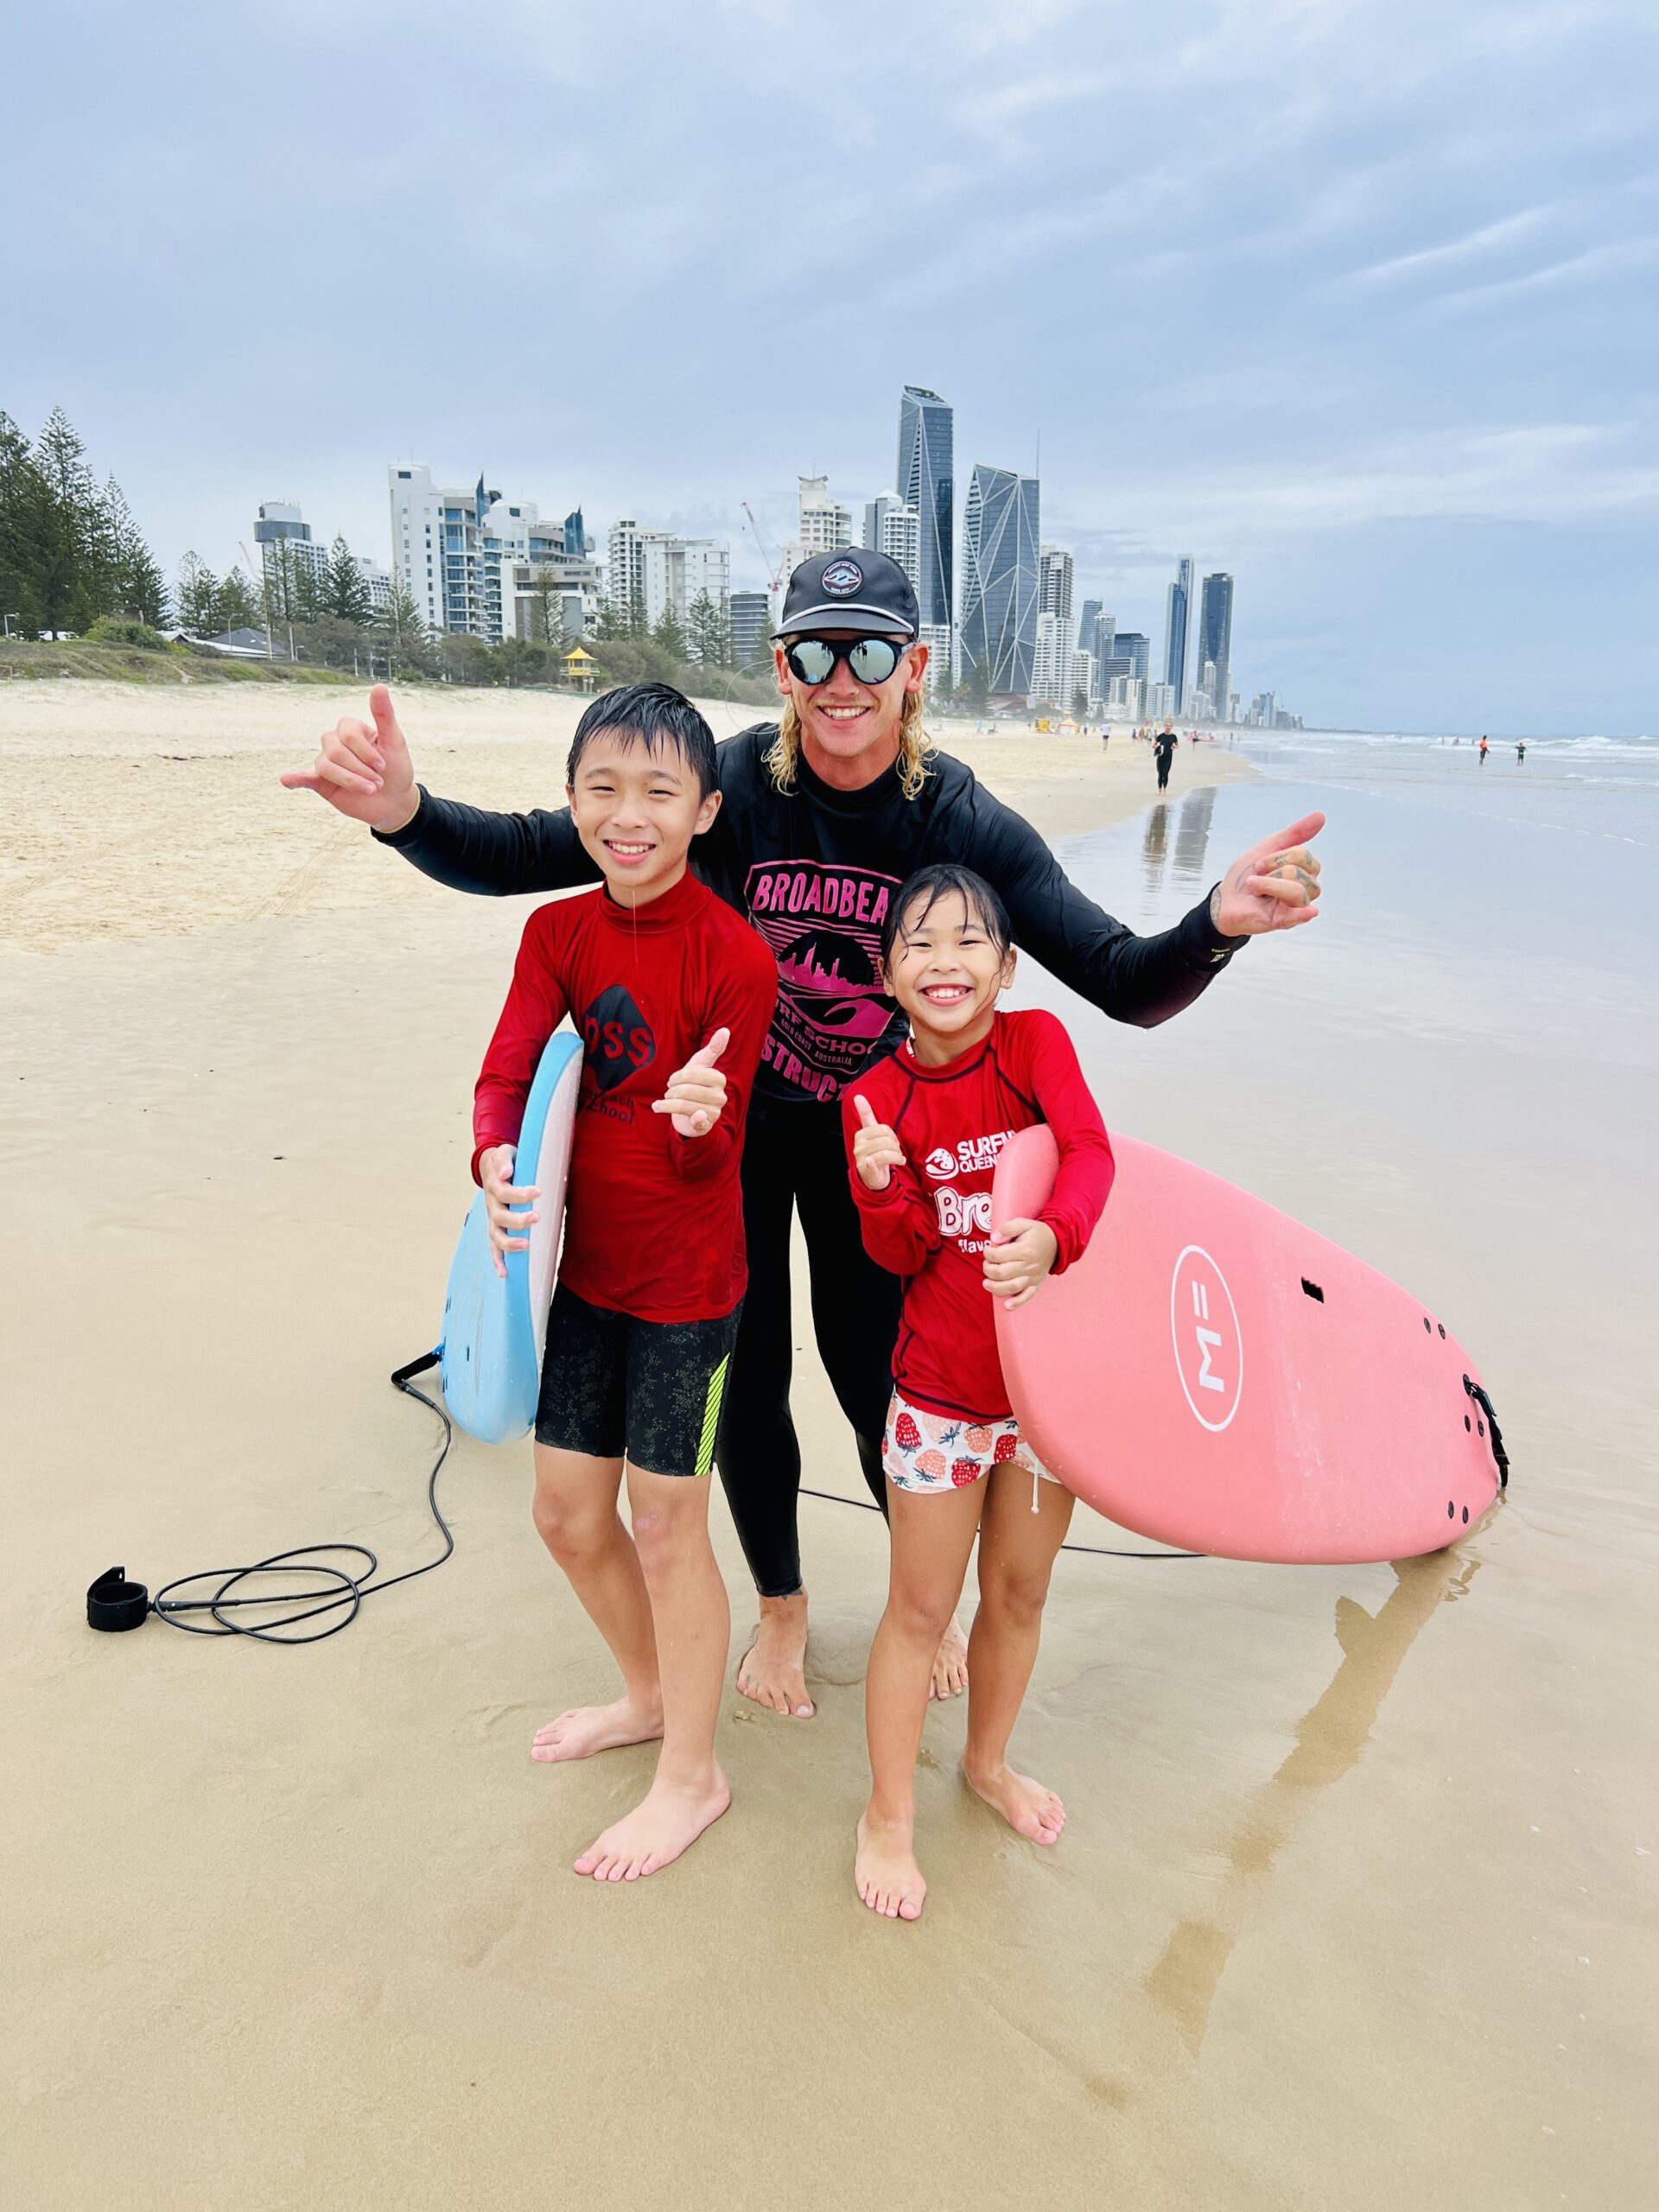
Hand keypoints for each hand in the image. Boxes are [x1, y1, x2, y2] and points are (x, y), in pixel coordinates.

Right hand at [278, 683, 418, 832]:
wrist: (394, 801)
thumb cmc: (396, 768)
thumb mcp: (394, 741)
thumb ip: (384, 715)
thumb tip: (379, 686)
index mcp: (350, 729)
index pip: (347, 733)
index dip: (365, 751)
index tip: (383, 766)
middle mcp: (335, 742)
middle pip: (336, 751)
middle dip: (360, 769)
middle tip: (378, 782)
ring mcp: (327, 762)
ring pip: (326, 766)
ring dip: (350, 780)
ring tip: (370, 790)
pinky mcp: (321, 782)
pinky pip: (305, 778)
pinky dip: (295, 778)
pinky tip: (286, 779)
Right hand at [478, 1144, 539, 1279]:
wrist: (491, 1167)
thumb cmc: (504, 1161)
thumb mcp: (504, 1153)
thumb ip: (504, 1161)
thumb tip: (505, 1173)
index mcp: (494, 1186)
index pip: (504, 1191)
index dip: (519, 1194)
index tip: (538, 1192)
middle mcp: (491, 1204)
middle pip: (499, 1216)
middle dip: (517, 1220)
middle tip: (536, 1217)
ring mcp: (492, 1218)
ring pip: (495, 1234)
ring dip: (509, 1243)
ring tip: (526, 1245)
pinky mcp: (495, 1227)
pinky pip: (493, 1246)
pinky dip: (497, 1260)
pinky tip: (504, 1273)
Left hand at [651, 1027, 729, 1137]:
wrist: (691, 1113)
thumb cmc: (695, 1084)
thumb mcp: (702, 1064)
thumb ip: (714, 1047)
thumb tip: (726, 1030)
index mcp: (719, 1078)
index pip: (690, 1074)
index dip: (676, 1077)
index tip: (672, 1080)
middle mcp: (720, 1096)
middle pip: (685, 1090)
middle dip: (671, 1091)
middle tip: (668, 1092)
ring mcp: (714, 1112)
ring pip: (683, 1104)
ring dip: (667, 1103)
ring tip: (664, 1102)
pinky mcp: (706, 1126)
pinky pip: (697, 1122)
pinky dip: (688, 1119)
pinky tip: (677, 1118)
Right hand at [852, 1094, 905, 1190]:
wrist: (871, 1177)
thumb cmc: (874, 1152)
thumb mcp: (871, 1133)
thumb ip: (865, 1115)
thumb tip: (858, 1096)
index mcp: (861, 1134)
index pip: (883, 1129)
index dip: (892, 1135)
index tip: (893, 1140)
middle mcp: (859, 1146)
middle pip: (886, 1141)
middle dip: (896, 1147)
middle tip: (897, 1152)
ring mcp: (861, 1159)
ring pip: (886, 1153)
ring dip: (897, 1157)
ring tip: (898, 1159)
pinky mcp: (865, 1171)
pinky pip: (872, 1164)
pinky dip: (875, 1164)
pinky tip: (880, 1165)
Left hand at [982, 1217, 1058, 1309]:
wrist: (1057, 1241)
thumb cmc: (1036, 1232)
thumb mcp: (1023, 1222)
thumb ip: (1007, 1228)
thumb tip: (994, 1239)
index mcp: (1025, 1249)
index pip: (998, 1255)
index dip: (988, 1253)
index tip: (987, 1249)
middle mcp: (1029, 1265)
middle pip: (1002, 1272)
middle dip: (988, 1269)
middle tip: (987, 1264)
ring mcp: (1033, 1276)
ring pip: (1012, 1287)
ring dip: (995, 1287)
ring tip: (986, 1283)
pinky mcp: (1037, 1284)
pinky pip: (1027, 1296)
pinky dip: (1016, 1302)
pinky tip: (1006, 1305)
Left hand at [1211, 811, 1324, 935]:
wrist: (1224, 897)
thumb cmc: (1247, 874)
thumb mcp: (1268, 847)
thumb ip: (1294, 834)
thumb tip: (1321, 816)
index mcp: (1303, 871)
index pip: (1303, 856)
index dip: (1278, 856)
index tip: (1260, 864)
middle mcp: (1304, 889)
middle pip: (1301, 874)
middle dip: (1272, 871)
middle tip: (1256, 877)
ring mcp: (1293, 906)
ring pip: (1297, 893)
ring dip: (1269, 885)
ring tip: (1254, 889)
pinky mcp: (1281, 921)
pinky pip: (1298, 917)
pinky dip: (1304, 914)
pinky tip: (1310, 911)